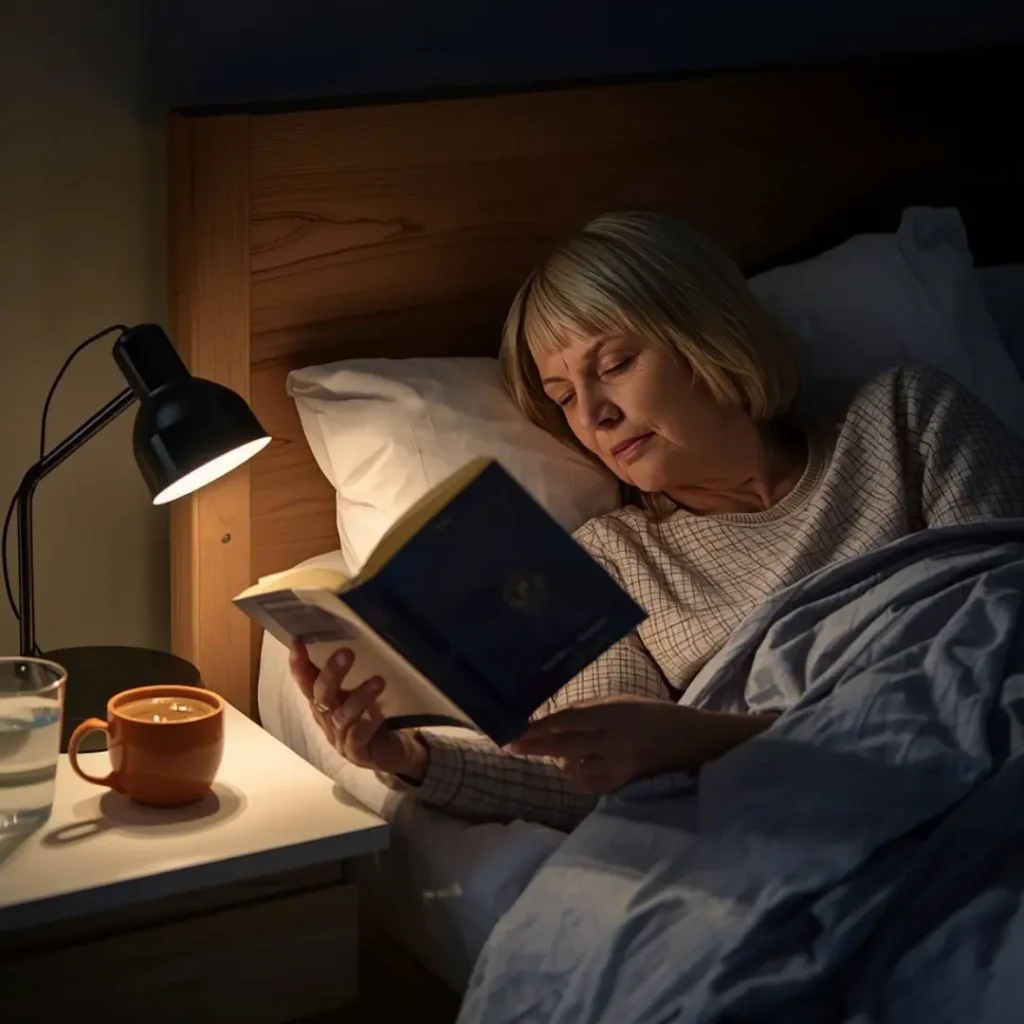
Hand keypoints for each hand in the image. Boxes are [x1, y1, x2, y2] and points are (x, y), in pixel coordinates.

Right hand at [289, 642, 428, 782]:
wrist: (392, 752)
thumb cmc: (373, 716)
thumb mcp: (359, 692)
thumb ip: (351, 673)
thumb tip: (352, 635)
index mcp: (323, 703)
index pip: (306, 682)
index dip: (299, 664)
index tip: (297, 642)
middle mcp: (326, 719)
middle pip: (321, 695)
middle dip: (331, 673)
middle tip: (347, 653)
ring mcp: (340, 738)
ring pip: (341, 716)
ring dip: (359, 697)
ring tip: (378, 681)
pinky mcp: (357, 753)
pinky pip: (358, 736)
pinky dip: (367, 722)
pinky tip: (380, 712)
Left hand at [506, 696, 770, 792]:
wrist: (691, 740)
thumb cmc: (653, 714)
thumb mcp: (622, 701)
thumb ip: (588, 708)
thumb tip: (554, 717)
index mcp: (615, 713)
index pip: (568, 721)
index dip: (540, 727)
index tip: (516, 730)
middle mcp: (615, 740)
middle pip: (566, 745)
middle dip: (535, 745)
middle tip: (511, 746)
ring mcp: (619, 764)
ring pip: (574, 768)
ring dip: (560, 760)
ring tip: (559, 751)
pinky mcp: (623, 782)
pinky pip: (589, 784)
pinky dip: (577, 775)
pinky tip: (577, 766)